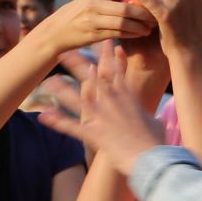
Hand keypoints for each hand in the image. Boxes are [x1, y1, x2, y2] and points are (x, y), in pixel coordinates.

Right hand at [35, 0, 158, 53]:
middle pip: (126, 7)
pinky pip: (117, 34)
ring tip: (151, 25)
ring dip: (140, 25)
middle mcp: (94, 4)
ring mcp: (93, 20)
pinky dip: (131, 33)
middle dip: (145, 11)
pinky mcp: (94, 35)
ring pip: (123, 22)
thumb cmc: (79, 11)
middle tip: (158, 13)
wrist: (57, 31)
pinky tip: (141, 33)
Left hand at [38, 43, 165, 177]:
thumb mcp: (156, 123)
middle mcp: (112, 103)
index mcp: (128, 98)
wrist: (152, 157)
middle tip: (65, 52)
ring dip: (62, 90)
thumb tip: (155, 119)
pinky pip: (71, 126)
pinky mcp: (94, 134)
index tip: (102, 43)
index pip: (116, 72)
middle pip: (92, 79)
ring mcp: (101, 118)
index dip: (108, 56)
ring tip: (50, 81)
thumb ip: (149, 117)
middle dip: (78, 64)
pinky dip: (57, 122)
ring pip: (77, 100)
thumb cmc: (157, 142)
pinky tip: (44, 117)